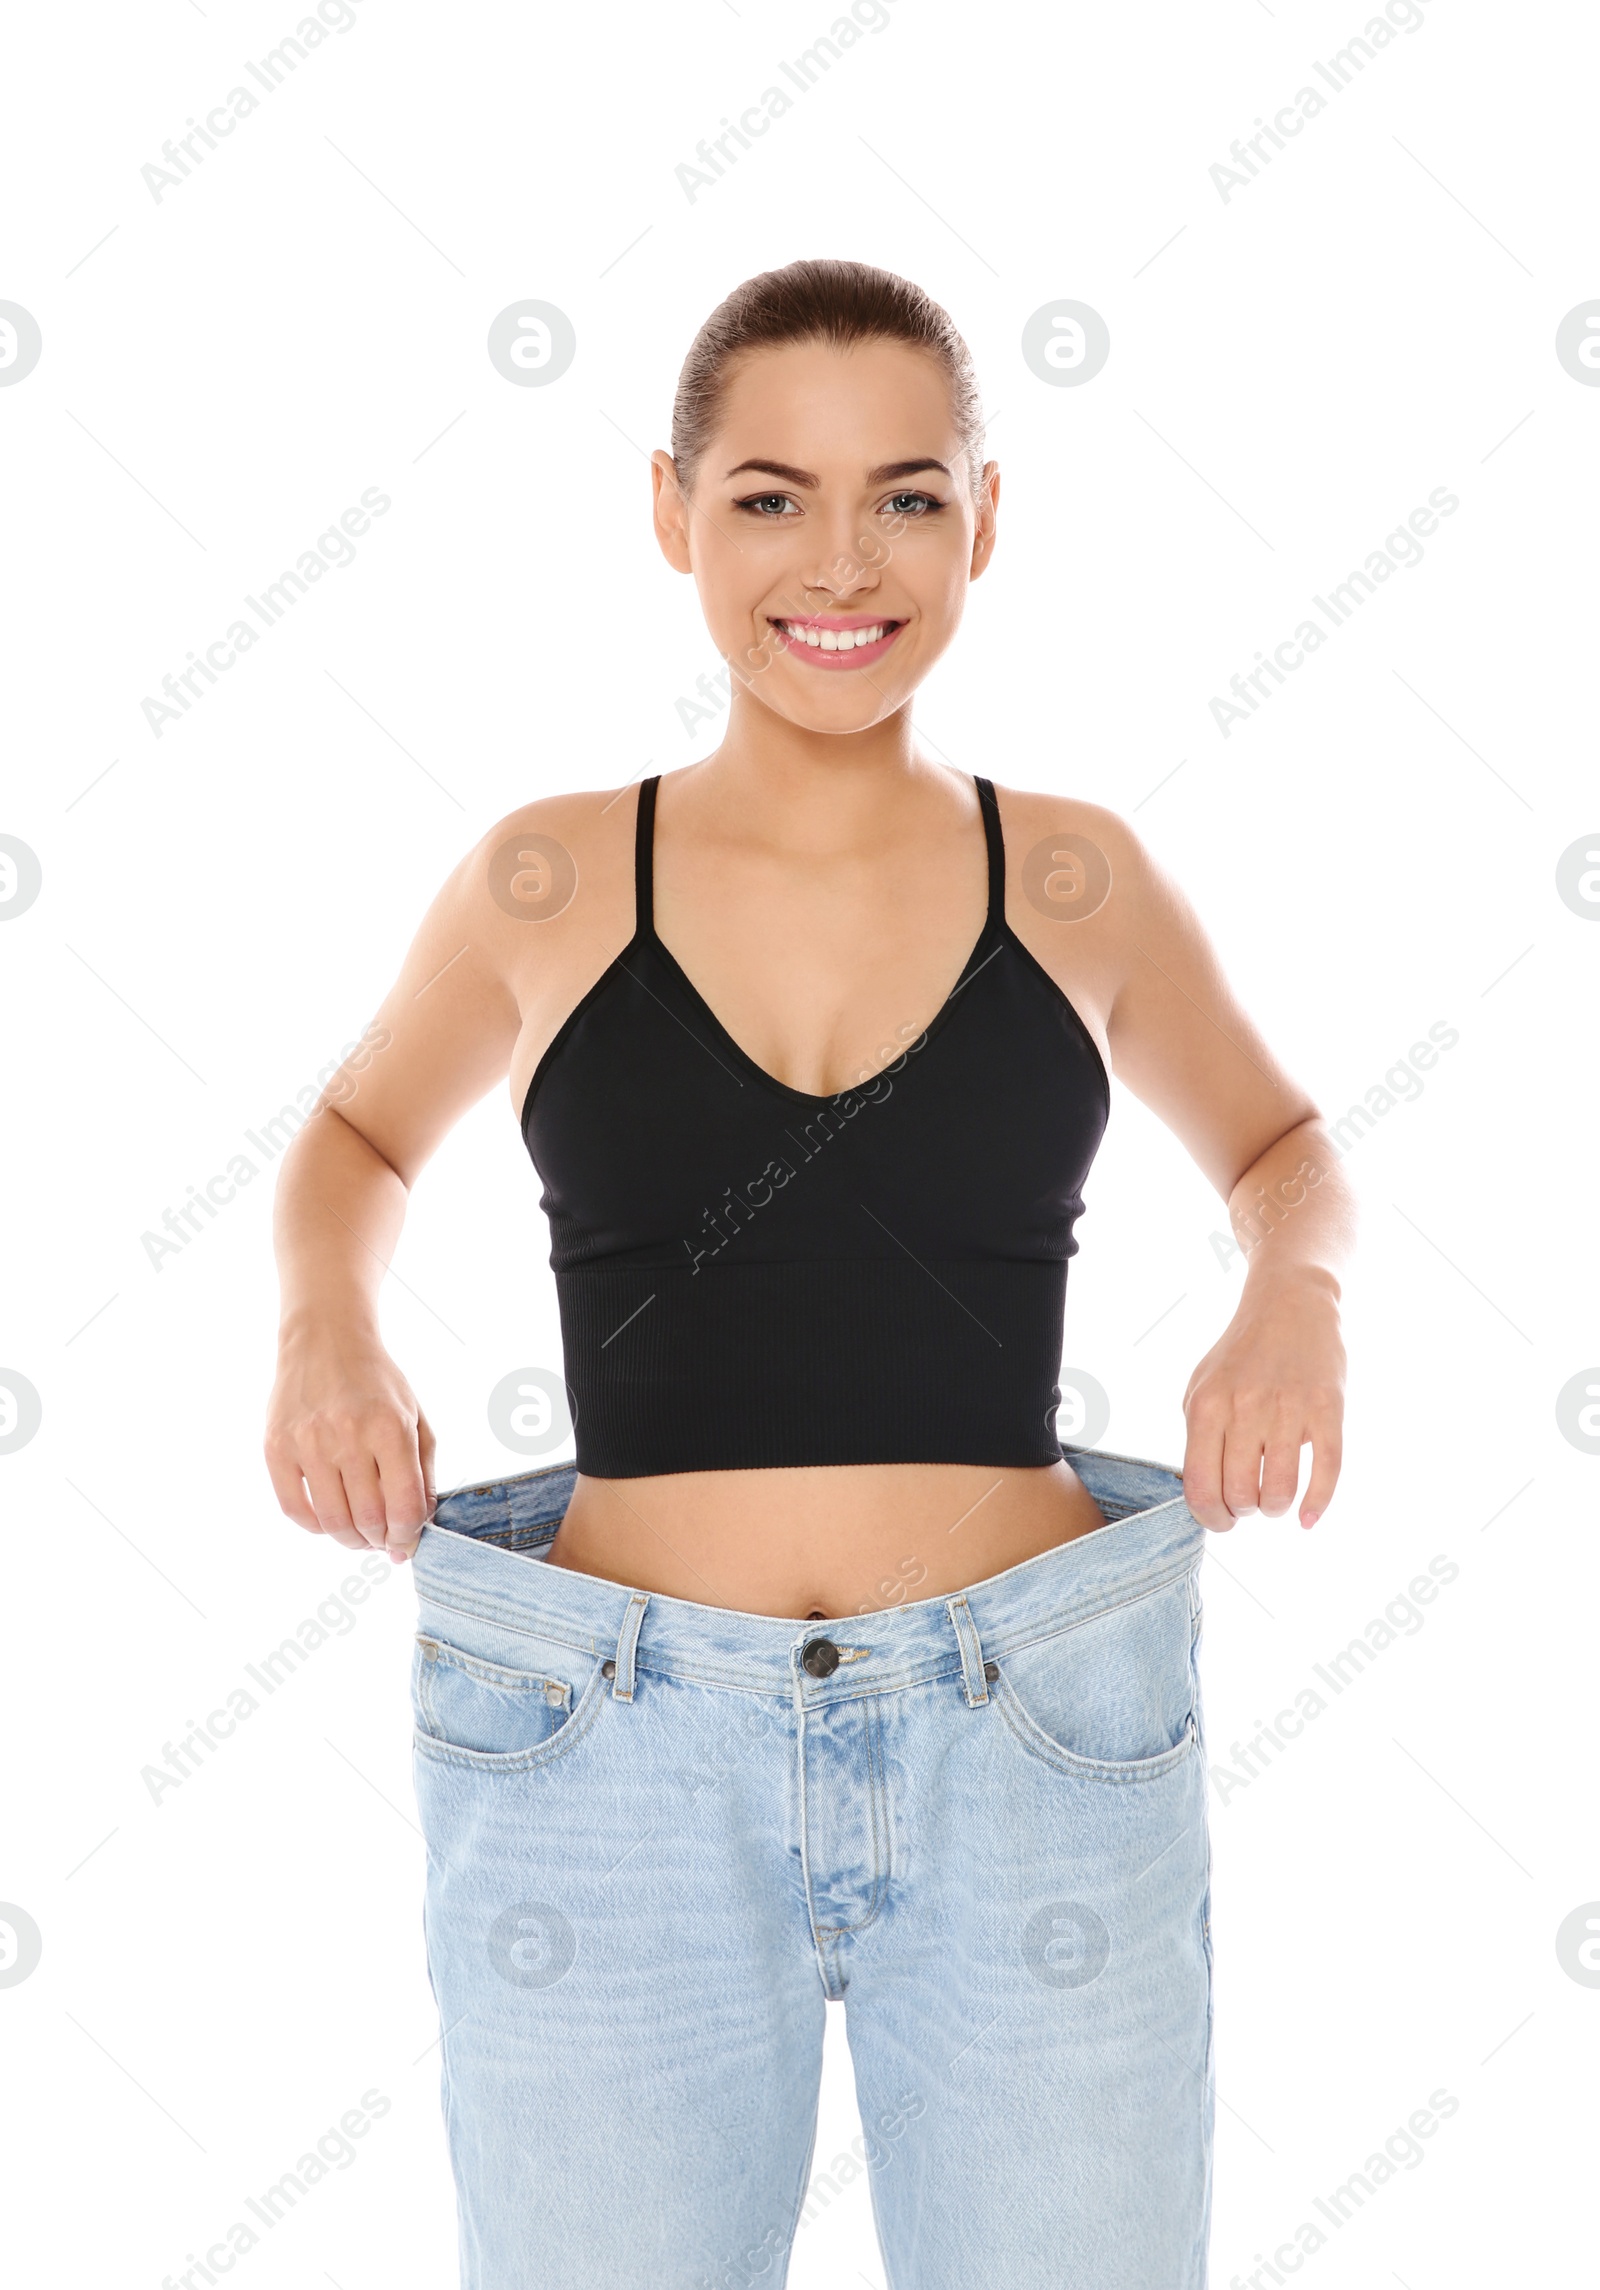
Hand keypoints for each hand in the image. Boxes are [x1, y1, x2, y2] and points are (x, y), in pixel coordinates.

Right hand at [264, 1321, 435, 1562]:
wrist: (325, 1340)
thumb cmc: (377, 1383)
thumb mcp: (415, 1417)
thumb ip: (423, 1472)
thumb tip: (419, 1526)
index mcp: (390, 1427)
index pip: (404, 1505)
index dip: (408, 1535)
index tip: (408, 1541)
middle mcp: (348, 1435)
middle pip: (369, 1519)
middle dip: (382, 1540)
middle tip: (384, 1541)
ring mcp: (308, 1443)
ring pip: (333, 1521)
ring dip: (351, 1540)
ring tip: (360, 1536)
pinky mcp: (276, 1448)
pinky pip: (295, 1510)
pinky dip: (317, 1527)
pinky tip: (331, 1521)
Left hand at [1180, 1269, 1343, 1531]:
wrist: (1291, 1304)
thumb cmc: (1242, 1355)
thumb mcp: (1202, 1388)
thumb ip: (1199, 1437)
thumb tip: (1205, 1496)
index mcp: (1207, 1406)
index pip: (1201, 1485)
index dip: (1211, 1517)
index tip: (1222, 1522)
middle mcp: (1245, 1408)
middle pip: (1240, 1493)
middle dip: (1244, 1511)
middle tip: (1250, 1504)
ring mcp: (1289, 1408)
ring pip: (1280, 1490)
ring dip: (1276, 1508)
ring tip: (1275, 1501)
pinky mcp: (1328, 1409)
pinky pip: (1326, 1471)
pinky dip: (1317, 1504)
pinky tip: (1308, 1517)